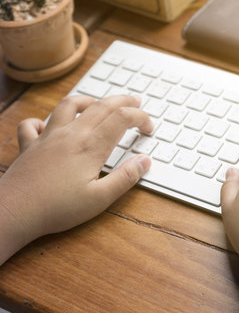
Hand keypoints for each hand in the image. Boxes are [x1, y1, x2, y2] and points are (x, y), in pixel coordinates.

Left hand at [0, 95, 152, 263]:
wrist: (15, 212)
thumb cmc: (57, 208)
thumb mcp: (100, 199)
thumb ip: (125, 178)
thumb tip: (144, 161)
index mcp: (91, 146)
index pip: (122, 118)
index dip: (140, 117)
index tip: (149, 127)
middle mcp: (70, 135)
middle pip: (101, 106)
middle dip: (122, 101)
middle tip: (136, 101)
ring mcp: (48, 137)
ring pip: (69, 105)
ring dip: (87, 100)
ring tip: (97, 103)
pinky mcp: (29, 146)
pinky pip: (33, 124)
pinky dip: (42, 120)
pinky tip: (48, 126)